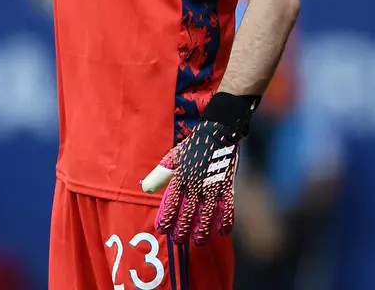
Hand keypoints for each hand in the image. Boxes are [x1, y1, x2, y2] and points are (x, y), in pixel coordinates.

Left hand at [140, 92, 258, 245]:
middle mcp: (195, 184)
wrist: (218, 132)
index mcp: (180, 177)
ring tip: (199, 242)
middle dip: (182, 229)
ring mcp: (212, 186)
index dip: (166, 217)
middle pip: (188, 213)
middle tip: (179, 240)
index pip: (171, 202)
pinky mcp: (227, 186)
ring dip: (202, 230)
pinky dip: (226, 221)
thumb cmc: (193, 147)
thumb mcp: (174, 157)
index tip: (162, 229)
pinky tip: (223, 232)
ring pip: (207, 215)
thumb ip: (160, 174)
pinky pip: (228, 207)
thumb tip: (146, 189)